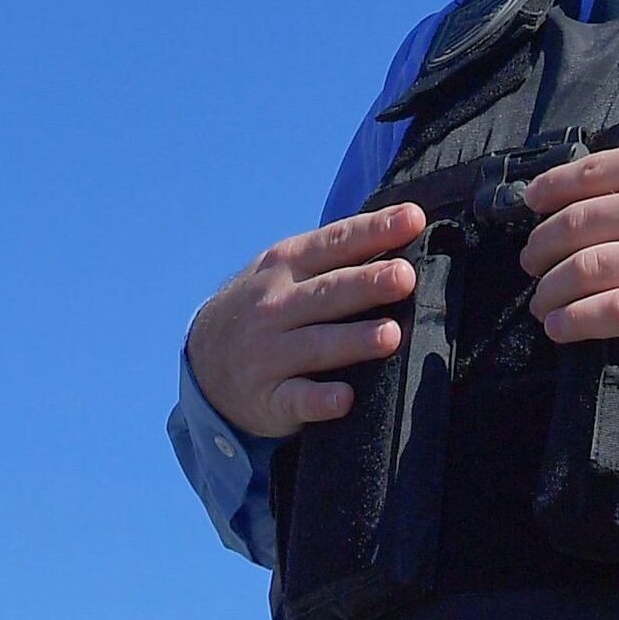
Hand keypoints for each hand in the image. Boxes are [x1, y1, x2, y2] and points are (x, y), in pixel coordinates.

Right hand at [188, 203, 424, 437]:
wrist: (204, 360)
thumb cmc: (268, 305)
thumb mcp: (288, 269)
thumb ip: (338, 254)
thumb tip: (408, 230)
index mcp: (287, 265)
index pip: (335, 243)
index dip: (374, 230)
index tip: (413, 219)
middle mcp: (275, 306)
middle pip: (329, 292)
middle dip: (367, 283)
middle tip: (405, 276)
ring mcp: (269, 353)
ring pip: (316, 345)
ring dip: (353, 341)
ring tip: (390, 335)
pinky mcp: (269, 398)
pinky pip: (296, 399)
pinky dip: (319, 400)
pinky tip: (345, 399)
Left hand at [520, 116, 618, 342]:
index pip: (589, 173)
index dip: (550, 192)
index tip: (534, 204)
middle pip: (574, 225)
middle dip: (542, 247)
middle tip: (532, 262)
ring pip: (583, 270)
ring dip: (550, 290)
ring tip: (540, 302)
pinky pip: (614, 312)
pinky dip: (577, 322)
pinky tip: (560, 328)